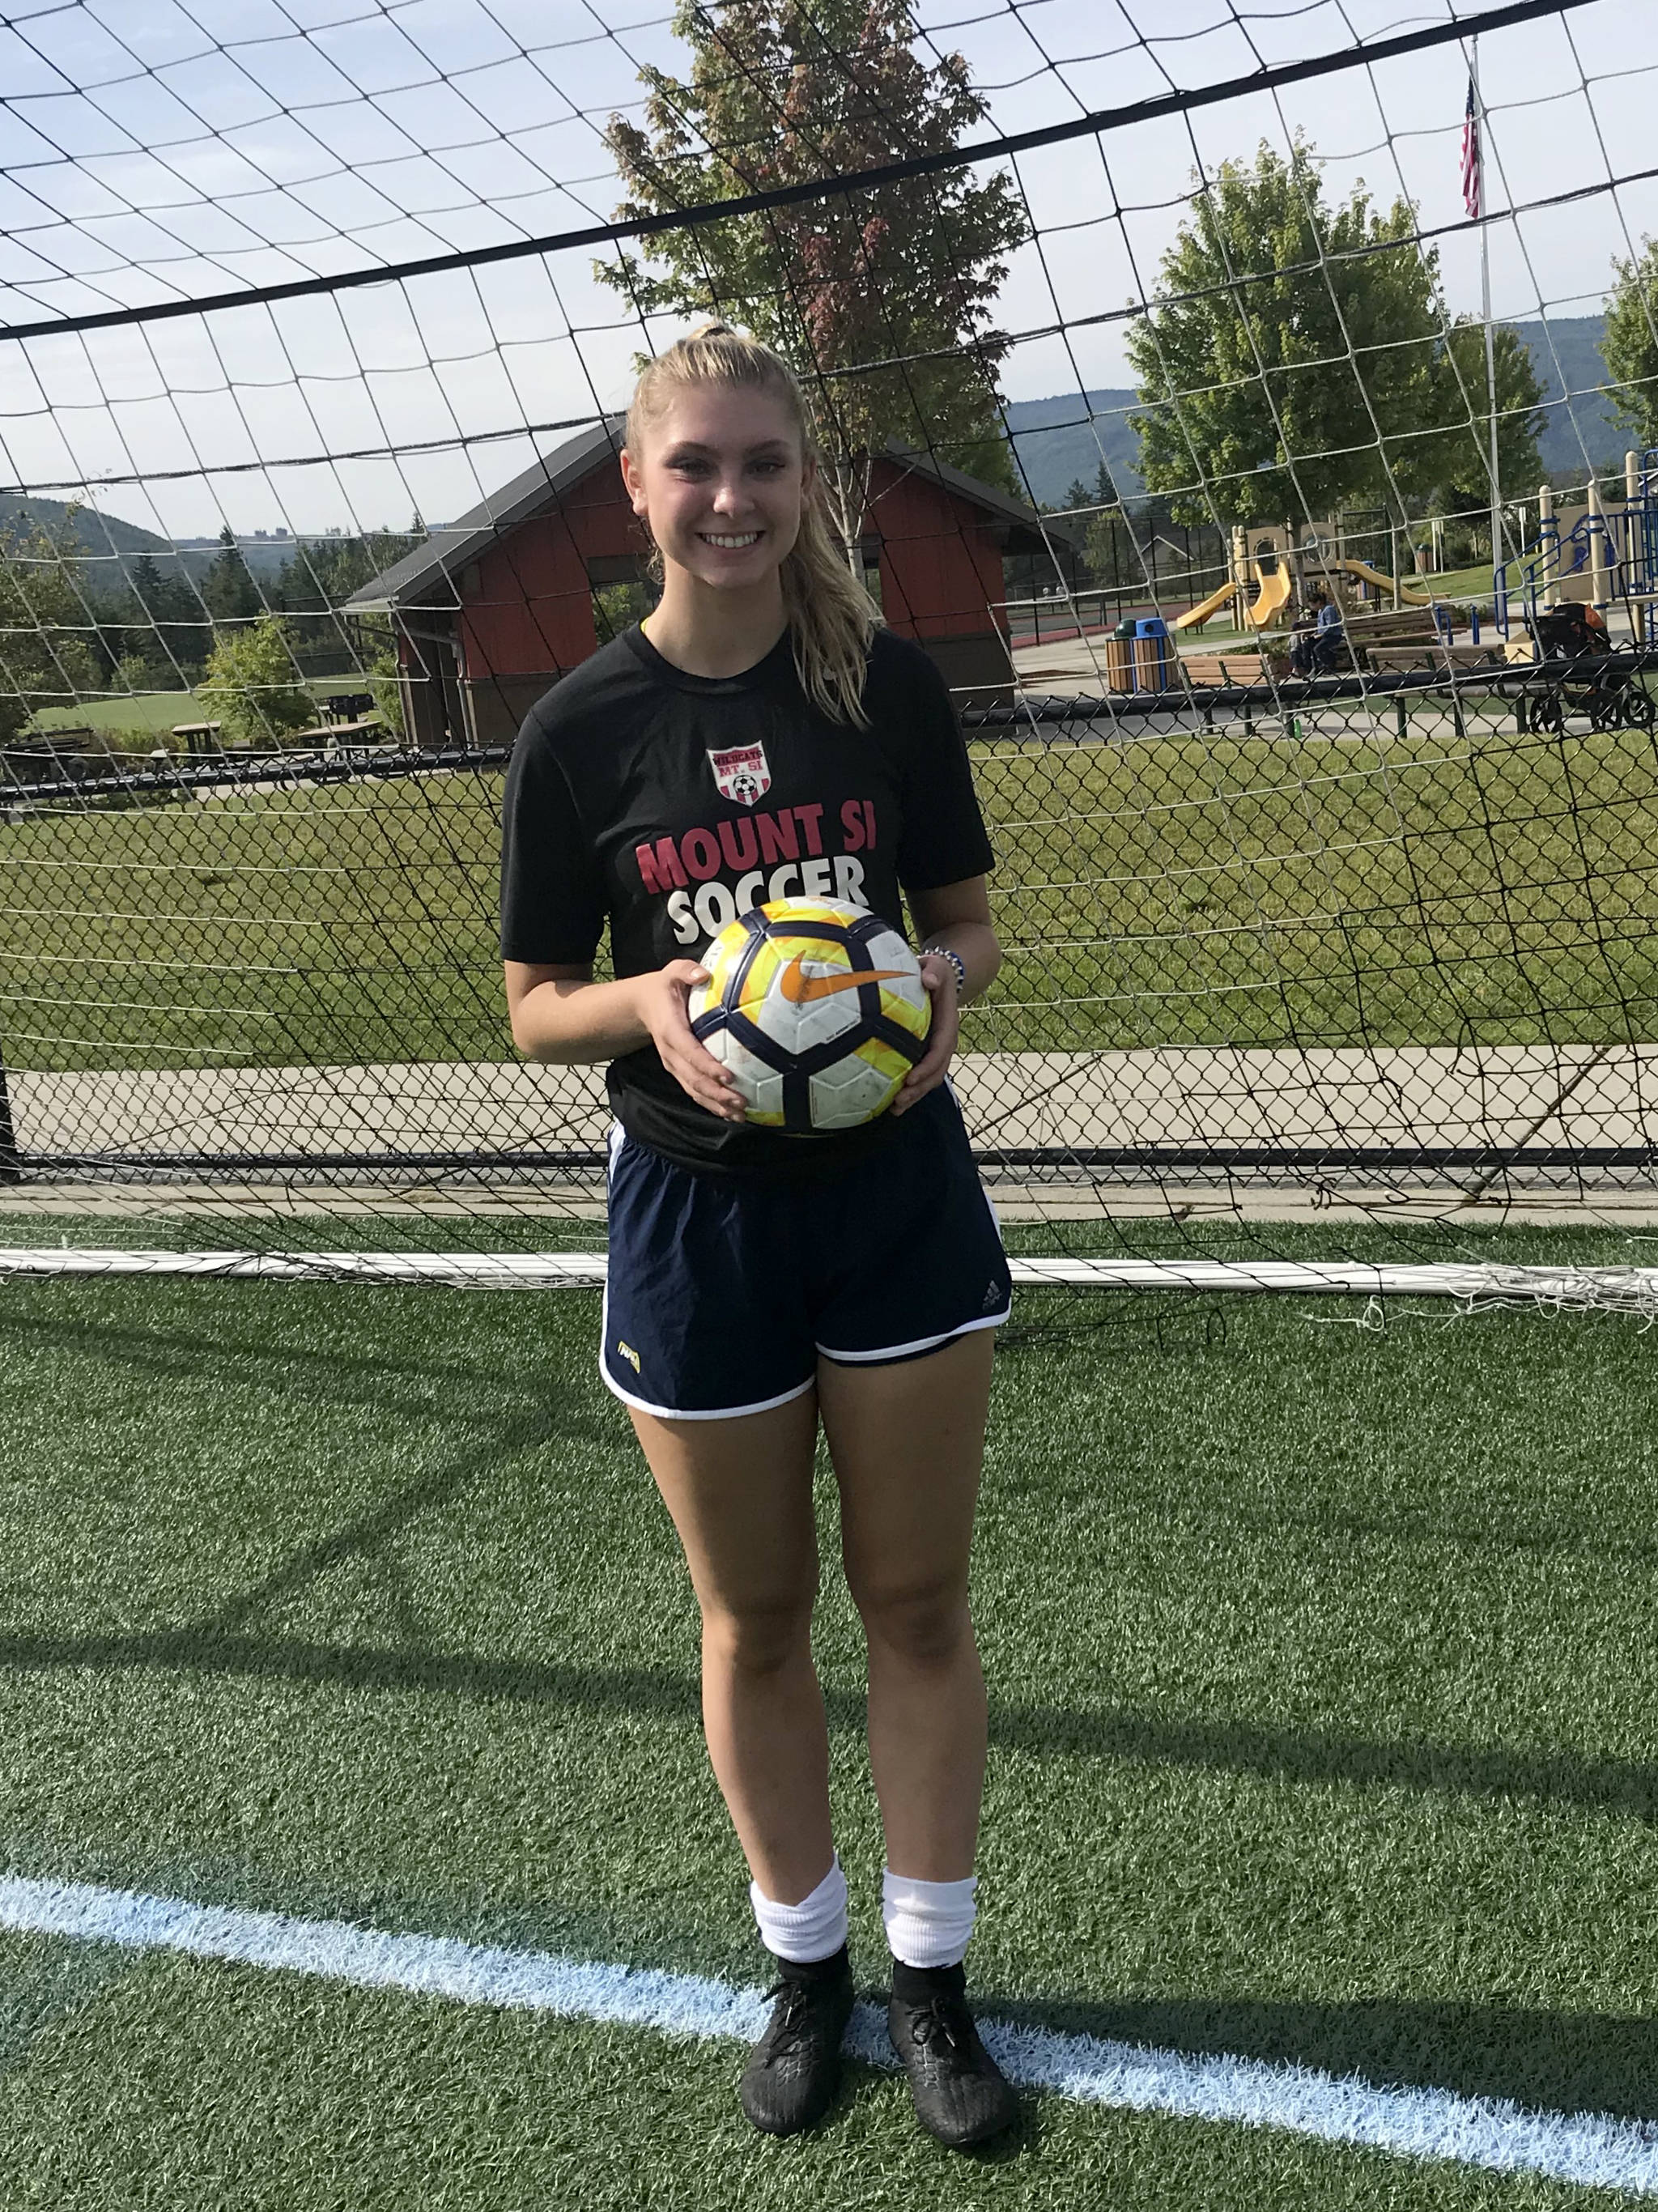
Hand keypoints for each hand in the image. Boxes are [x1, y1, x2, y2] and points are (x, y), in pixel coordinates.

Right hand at [636, 960, 745, 1122]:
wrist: (640, 1006)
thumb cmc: (663, 988)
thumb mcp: (671, 972)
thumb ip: (686, 970)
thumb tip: (703, 973)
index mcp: (671, 1030)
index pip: (690, 1052)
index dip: (707, 1066)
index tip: (728, 1076)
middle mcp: (670, 1053)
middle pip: (693, 1079)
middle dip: (716, 1093)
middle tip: (741, 1102)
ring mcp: (673, 1065)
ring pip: (693, 1090)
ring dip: (716, 1105)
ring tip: (739, 1115)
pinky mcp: (678, 1072)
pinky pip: (694, 1091)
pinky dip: (711, 1105)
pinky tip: (730, 1114)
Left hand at [890, 952, 958, 1115]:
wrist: (941, 976)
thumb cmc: (935, 971)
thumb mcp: (936, 966)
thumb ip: (934, 971)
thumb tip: (928, 980)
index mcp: (947, 1024)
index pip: (940, 1051)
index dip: (927, 1067)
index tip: (910, 1080)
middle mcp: (945, 1041)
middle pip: (936, 1072)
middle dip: (919, 1090)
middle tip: (898, 1103)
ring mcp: (936, 1048)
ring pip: (930, 1078)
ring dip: (915, 1096)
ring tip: (894, 1110)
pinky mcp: (926, 1052)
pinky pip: (921, 1074)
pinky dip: (910, 1089)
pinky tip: (891, 1101)